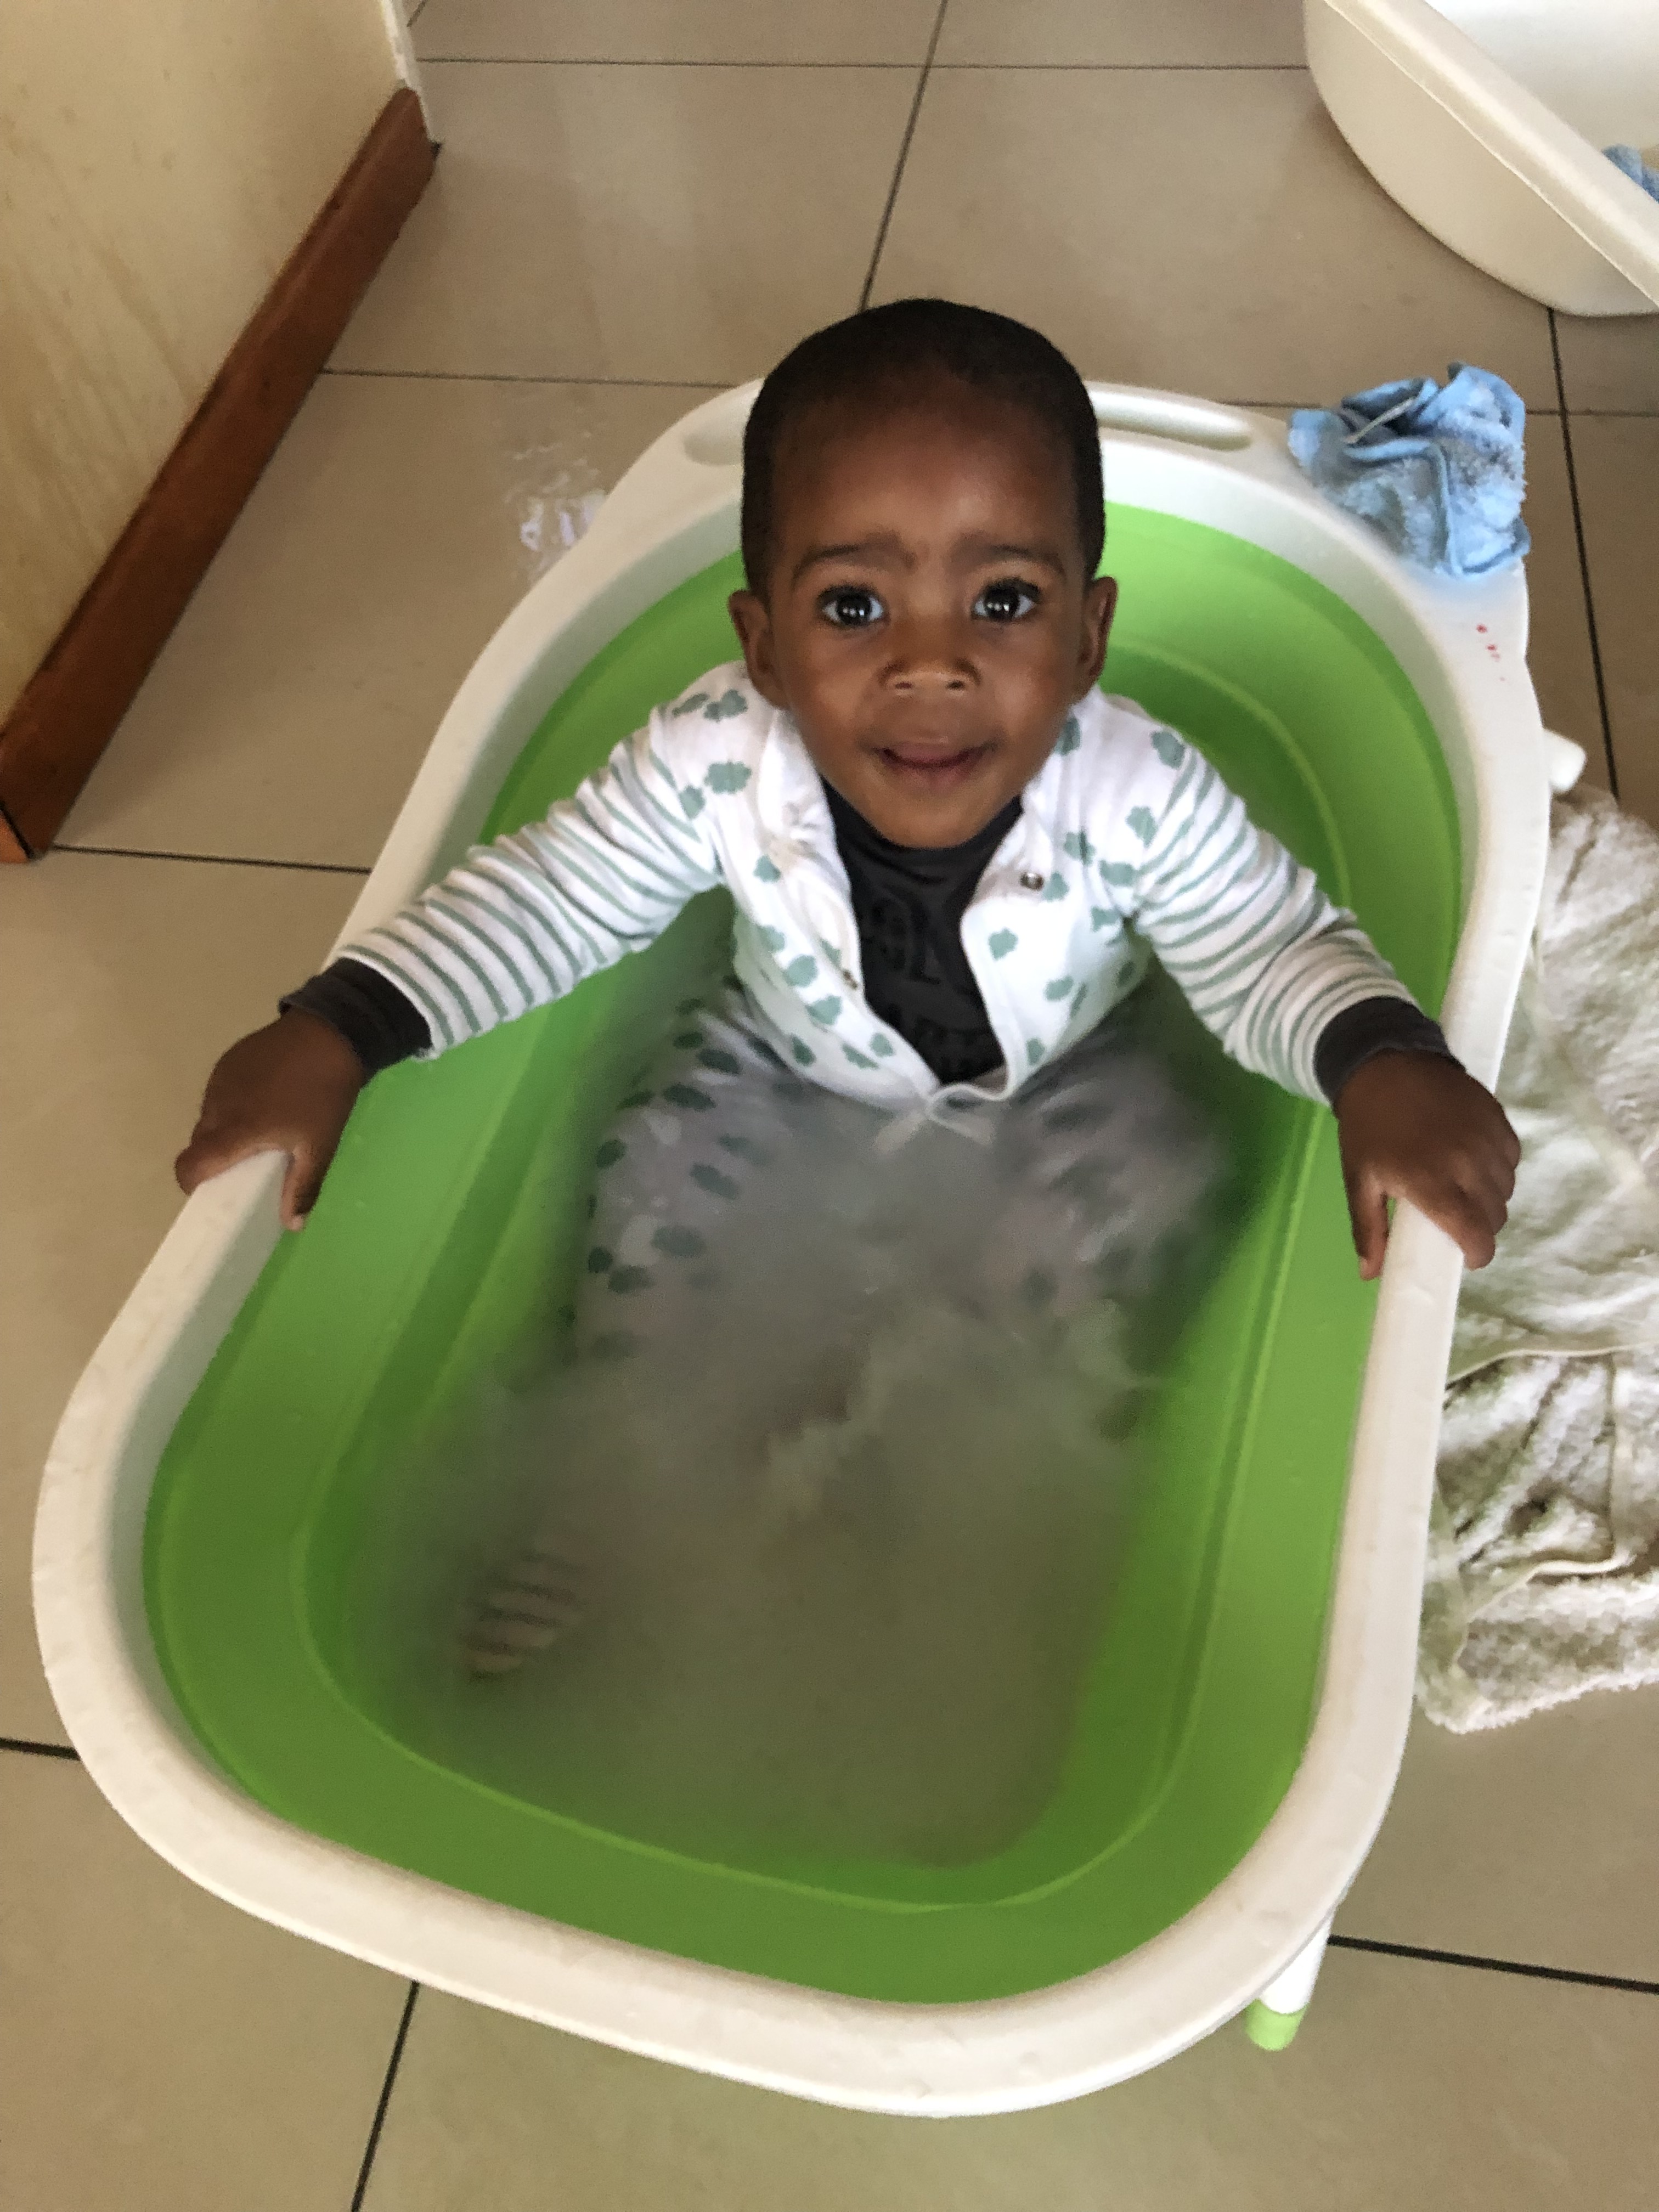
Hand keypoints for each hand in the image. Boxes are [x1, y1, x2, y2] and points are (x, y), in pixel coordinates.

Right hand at [175, 1010, 366, 1230]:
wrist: (331, 1033)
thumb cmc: (325, 1095)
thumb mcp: (320, 1146)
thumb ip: (303, 1187)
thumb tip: (293, 1225)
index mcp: (235, 1130)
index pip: (190, 1165)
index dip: (192, 1183)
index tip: (212, 1191)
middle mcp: (218, 1105)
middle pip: (199, 1143)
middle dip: (215, 1159)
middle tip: (248, 1165)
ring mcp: (221, 1079)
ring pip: (209, 1117)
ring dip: (225, 1131)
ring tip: (261, 1132)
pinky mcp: (229, 1060)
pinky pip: (219, 1094)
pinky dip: (232, 1106)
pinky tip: (264, 1102)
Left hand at [1333, 1051, 1519, 1279]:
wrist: (1383, 1064)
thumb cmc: (1367, 1128)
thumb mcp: (1359, 1180)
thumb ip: (1369, 1229)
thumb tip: (1370, 1274)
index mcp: (1431, 1182)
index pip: (1475, 1233)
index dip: (1477, 1253)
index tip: (1466, 1257)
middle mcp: (1467, 1163)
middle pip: (1494, 1215)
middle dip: (1480, 1228)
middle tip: (1458, 1223)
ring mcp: (1486, 1138)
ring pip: (1506, 1188)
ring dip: (1490, 1199)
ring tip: (1465, 1193)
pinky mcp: (1498, 1117)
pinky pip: (1511, 1159)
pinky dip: (1499, 1169)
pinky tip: (1476, 1165)